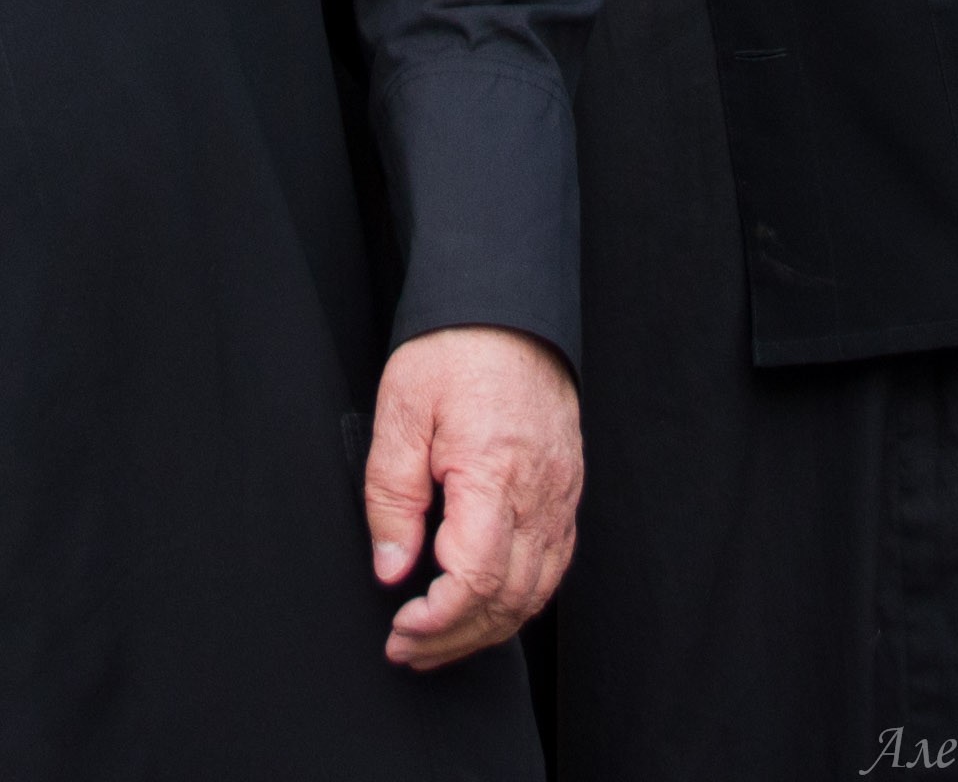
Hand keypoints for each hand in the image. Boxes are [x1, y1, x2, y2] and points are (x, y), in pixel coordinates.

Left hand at [363, 326, 581, 670]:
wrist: (507, 308)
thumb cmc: (453, 349)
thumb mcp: (401, 410)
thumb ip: (392, 495)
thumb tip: (392, 569)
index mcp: (495, 472)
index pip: (478, 578)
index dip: (438, 619)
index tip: (401, 629)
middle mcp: (539, 494)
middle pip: (510, 600)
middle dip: (455, 639)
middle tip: (407, 650)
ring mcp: (560, 496)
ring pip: (536, 593)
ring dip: (486, 629)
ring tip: (436, 641)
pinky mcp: (566, 492)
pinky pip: (552, 567)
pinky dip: (518, 600)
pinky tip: (484, 607)